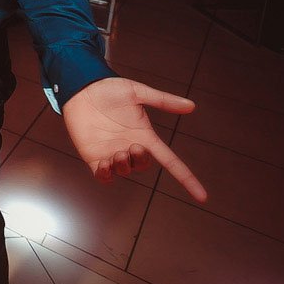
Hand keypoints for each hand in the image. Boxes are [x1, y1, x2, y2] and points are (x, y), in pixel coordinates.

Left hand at [62, 77, 206, 202]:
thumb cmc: (109, 89)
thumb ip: (163, 101)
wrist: (82, 88)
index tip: (202, 196)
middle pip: (143, 165)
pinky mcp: (93, 156)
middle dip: (141, 160)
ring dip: (124, 165)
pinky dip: (106, 174)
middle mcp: (130, 147)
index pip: (170, 161)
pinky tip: (105, 164)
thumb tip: (191, 106)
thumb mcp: (137, 92)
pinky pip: (103, 175)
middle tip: (134, 147)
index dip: (186, 178)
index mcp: (145, 136)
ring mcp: (112, 153)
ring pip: (124, 171)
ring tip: (119, 152)